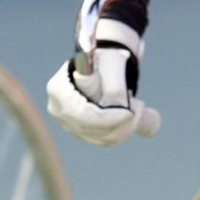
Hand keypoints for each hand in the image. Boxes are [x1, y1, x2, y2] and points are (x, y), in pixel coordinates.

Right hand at [46, 19, 161, 145]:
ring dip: (125, 126)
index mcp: (59, 89)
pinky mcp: (83, 132)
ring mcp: (69, 123)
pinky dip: (123, 130)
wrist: (103, 64)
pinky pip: (105, 139)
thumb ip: (114, 87)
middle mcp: (59, 110)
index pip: (81, 113)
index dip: (106, 118)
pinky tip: (131, 113)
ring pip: (101, 138)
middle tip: (140, 106)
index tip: (130, 113)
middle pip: (90, 129)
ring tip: (137, 106)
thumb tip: (121, 108)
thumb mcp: (111, 64)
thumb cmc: (106, 60)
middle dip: (120, 122)